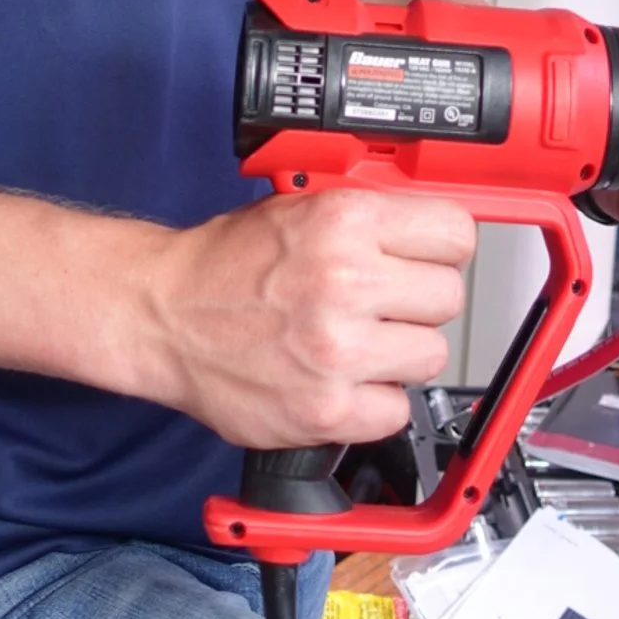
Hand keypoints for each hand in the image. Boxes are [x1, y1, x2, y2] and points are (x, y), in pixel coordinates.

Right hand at [142, 189, 475, 448]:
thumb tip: (431, 229)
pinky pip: (396, 411)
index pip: (456, 234)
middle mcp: (345, 282)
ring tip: (355, 341)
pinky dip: (372, 402)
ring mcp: (337, 351)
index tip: (429, 258)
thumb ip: (370, 216)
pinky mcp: (325, 410)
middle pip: (448, 297)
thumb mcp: (300, 207)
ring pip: (430, 356)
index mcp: (344, 221)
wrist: (163, 316)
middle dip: (417, 301)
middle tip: (381, 303)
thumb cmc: (226, 264)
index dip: (442, 248)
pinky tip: (340, 379)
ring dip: (398, 354)